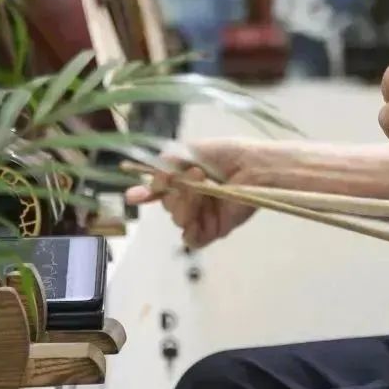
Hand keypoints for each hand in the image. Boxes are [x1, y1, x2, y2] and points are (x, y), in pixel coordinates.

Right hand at [125, 138, 262, 249]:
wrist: (256, 167)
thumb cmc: (230, 154)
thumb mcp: (193, 151)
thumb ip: (168, 164)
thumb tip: (150, 180)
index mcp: (187, 179)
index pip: (161, 189)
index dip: (145, 193)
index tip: (133, 195)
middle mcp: (194, 199)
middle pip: (168, 204)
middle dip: (175, 189)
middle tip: (194, 174)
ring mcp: (204, 216)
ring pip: (177, 220)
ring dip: (185, 203)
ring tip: (203, 186)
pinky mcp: (214, 230)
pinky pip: (192, 238)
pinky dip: (192, 223)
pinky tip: (201, 207)